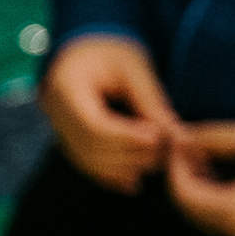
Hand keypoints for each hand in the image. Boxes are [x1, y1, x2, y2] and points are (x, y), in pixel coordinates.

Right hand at [39, 33, 178, 193]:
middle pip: (89, 146)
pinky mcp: (66, 140)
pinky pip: (84, 163)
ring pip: (85, 160)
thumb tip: (179, 139)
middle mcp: (54, 111)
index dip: (126, 137)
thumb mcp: (135, 70)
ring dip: (121, 168)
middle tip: (163, 153)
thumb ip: (152, 104)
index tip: (157, 139)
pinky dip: (109, 175)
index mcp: (67, 86)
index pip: (93, 124)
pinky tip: (133, 182)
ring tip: (154, 164)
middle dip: (127, 155)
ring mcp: (57, 128)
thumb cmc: (112, 54)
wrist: (84, 53)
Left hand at [167, 121, 234, 235]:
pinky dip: (213, 192)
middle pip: (190, 207)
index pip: (184, 194)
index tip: (175, 140)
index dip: (175, 165)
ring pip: (204, 212)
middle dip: (183, 175)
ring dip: (197, 183)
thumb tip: (182, 134)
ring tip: (201, 152)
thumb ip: (214, 137)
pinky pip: (223, 214)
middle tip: (185, 146)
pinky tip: (218, 166)